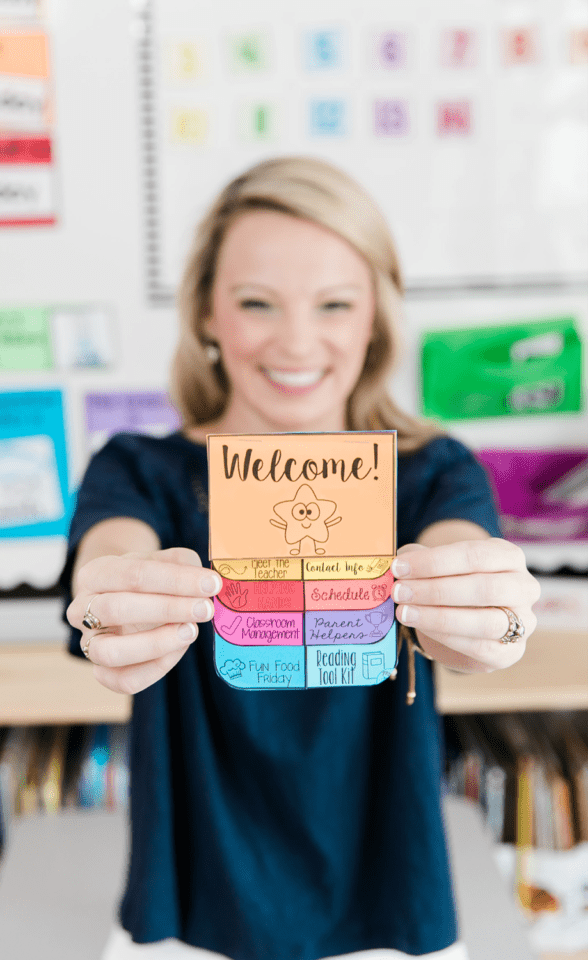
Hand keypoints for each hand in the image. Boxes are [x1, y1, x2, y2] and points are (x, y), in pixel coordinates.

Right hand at [67, 547, 220, 693]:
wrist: (131, 599)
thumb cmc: (150, 579)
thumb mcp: (166, 562)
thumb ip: (184, 566)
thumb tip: (206, 582)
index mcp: (96, 573)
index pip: (133, 574)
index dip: (175, 580)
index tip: (211, 584)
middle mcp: (82, 609)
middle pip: (116, 609)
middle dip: (167, 609)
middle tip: (205, 609)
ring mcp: (88, 643)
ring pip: (110, 651)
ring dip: (156, 643)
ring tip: (191, 631)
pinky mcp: (101, 672)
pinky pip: (123, 680)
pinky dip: (155, 668)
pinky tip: (179, 649)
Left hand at [392, 539, 540, 672]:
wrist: (469, 617)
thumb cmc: (453, 582)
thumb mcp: (440, 564)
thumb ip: (420, 561)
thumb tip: (397, 563)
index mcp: (508, 556)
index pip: (474, 555)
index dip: (434, 561)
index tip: (400, 567)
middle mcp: (524, 587)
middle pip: (484, 588)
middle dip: (436, 590)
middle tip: (400, 592)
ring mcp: (524, 622)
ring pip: (487, 622)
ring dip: (439, 618)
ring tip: (405, 612)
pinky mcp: (512, 651)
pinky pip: (481, 648)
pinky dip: (447, 638)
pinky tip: (422, 628)